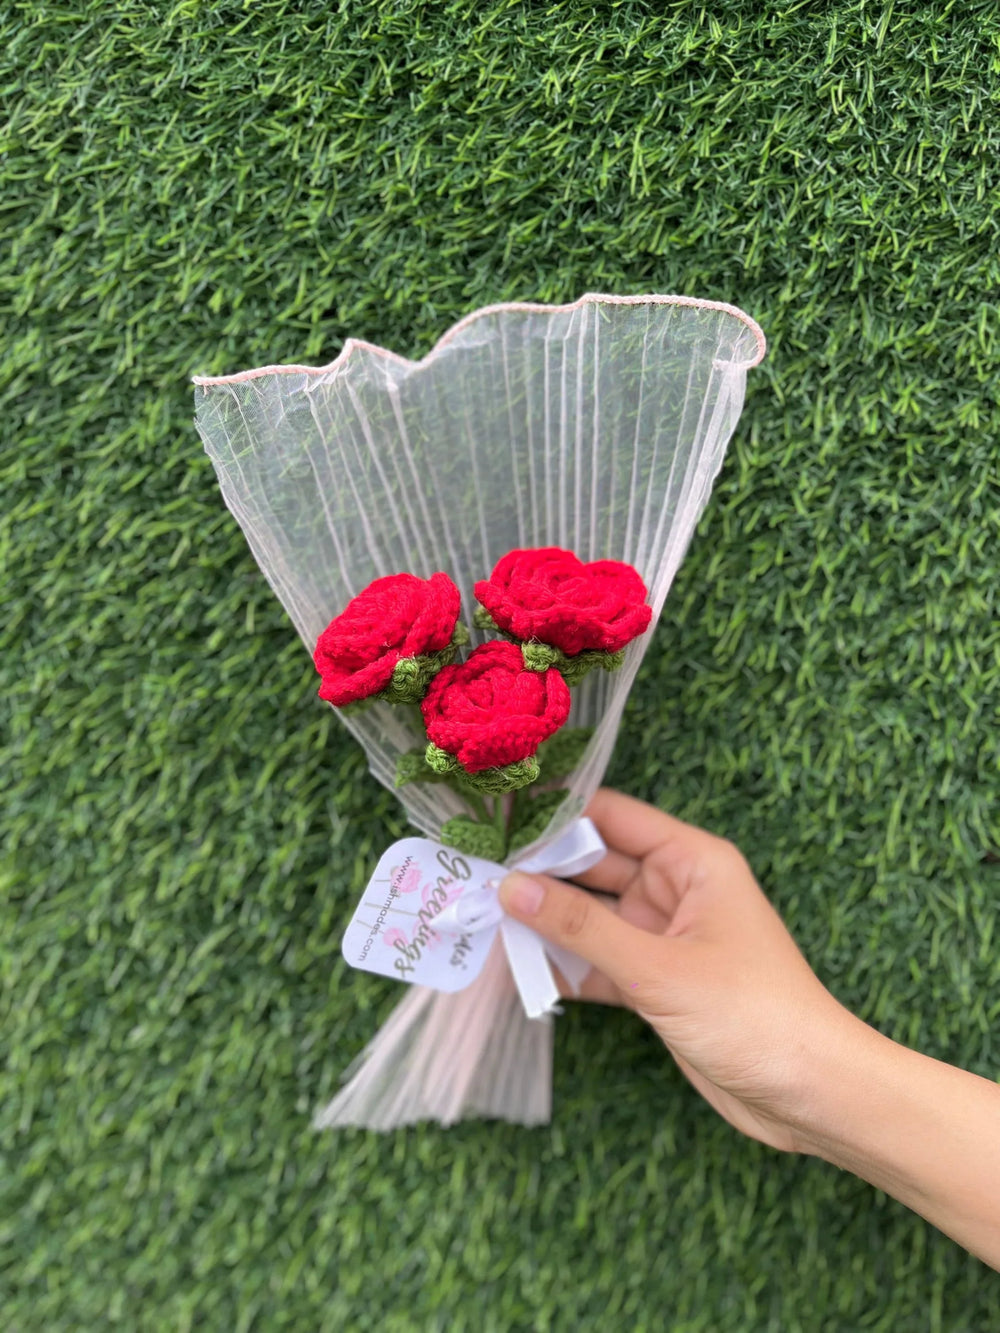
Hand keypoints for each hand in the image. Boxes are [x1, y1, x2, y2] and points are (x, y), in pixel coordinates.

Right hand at [499, 789, 852, 1152]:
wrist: (811, 1096)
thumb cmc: (754, 1015)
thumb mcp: (658, 968)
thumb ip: (581, 928)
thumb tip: (510, 887)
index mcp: (692, 861)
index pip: (610, 817)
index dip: (553, 815)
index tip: (494, 818)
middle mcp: (677, 890)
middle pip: (593, 866)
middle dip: (538, 874)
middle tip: (472, 877)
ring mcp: (666, 938)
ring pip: (591, 917)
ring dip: (545, 923)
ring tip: (479, 920)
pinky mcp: (657, 984)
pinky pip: (599, 962)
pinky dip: (565, 966)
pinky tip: (517, 969)